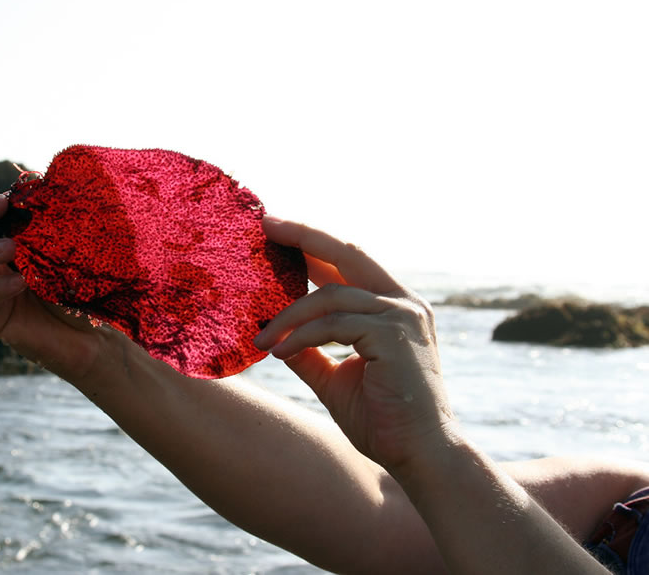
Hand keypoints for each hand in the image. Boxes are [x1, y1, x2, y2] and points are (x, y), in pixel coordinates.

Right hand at [0, 192, 121, 381]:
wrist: (92, 338)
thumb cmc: (85, 291)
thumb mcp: (78, 255)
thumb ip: (66, 229)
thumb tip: (67, 191)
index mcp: (18, 235)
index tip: (14, 193)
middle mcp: (0, 256)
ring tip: (10, 247)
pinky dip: (0, 286)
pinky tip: (20, 282)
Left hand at [253, 216, 455, 473]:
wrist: (419, 455)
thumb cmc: (381, 419)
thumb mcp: (334, 376)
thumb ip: (308, 351)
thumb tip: (270, 334)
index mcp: (393, 307)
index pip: (348, 262)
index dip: (312, 244)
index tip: (276, 231)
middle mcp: (403, 303)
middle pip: (347, 251)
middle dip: (304, 235)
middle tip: (266, 224)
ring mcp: (402, 316)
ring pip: (332, 296)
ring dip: (289, 314)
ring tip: (261, 337)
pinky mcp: (395, 336)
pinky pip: (335, 325)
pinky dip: (301, 336)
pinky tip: (279, 352)